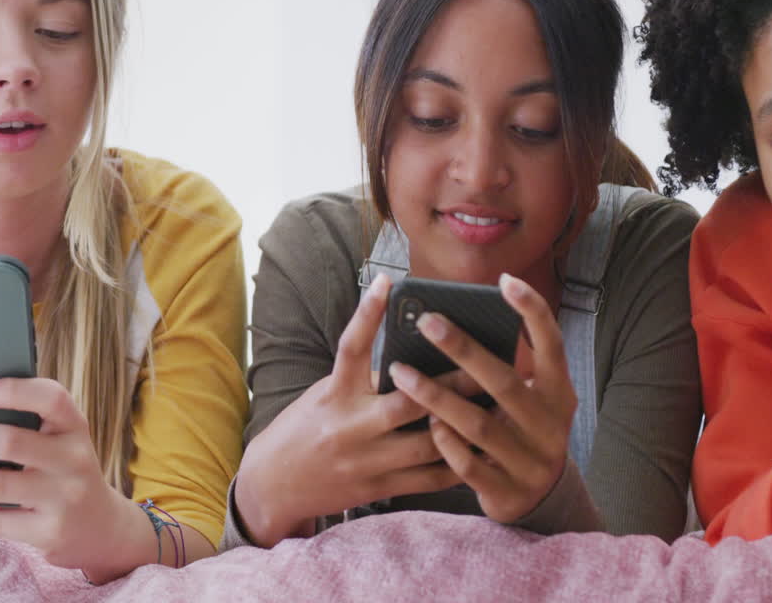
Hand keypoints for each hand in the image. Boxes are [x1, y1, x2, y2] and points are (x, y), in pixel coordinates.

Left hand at [0, 377, 142, 579]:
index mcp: (75, 429)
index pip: (52, 399)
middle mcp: (75, 459)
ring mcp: (64, 497)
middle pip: (11, 441)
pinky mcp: (50, 531)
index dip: (15, 391)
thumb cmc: (66, 474)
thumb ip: (31, 425)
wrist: (101, 528)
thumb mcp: (63, 443)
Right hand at [232, 274, 460, 547]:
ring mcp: (367, 462)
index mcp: (333, 395)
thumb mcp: (325, 394)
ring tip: (496, 405)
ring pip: (426, 445)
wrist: (275, 485)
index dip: (368, 314)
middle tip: (481, 362)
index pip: (350, 348)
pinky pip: (428, 479)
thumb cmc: (305, 428)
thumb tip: (410, 348)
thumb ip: (361, 377)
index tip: (388, 282)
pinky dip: (457, 462)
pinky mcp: (379, 489)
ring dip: (463, 425)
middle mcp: (349, 427)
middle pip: (406, 402)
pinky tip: (483, 447)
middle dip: (448, 384)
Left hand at [389, 273, 576, 523]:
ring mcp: (529, 461)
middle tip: (427, 321)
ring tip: (401, 373)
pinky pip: (469, 465)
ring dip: (437, 397)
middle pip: (504, 382)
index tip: (506, 281)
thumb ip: (507, 369)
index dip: (532, 312)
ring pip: (479, 425)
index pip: (552, 345)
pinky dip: (445, 443)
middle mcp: (549, 425)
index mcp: (558, 393)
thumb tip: (459, 323)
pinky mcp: (506, 491)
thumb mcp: (530, 398)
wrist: (540, 499)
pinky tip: (425, 423)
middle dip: (464, 350)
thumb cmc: (521, 429)